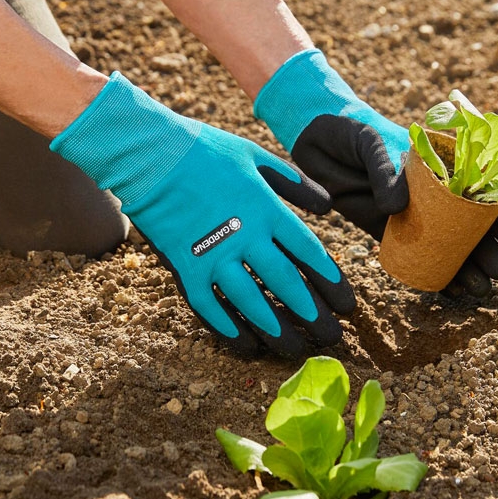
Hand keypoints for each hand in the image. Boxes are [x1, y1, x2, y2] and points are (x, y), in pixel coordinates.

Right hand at [51, 72, 353, 356]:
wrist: (150, 154)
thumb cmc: (205, 150)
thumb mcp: (256, 155)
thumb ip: (294, 182)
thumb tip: (327, 208)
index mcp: (266, 208)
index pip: (308, 252)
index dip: (330, 281)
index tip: (347, 304)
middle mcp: (245, 237)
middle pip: (286, 283)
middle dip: (312, 314)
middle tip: (331, 337)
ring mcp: (213, 255)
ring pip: (251, 302)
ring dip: (275, 329)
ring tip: (295, 349)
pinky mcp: (184, 266)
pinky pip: (208, 306)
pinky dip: (226, 327)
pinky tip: (244, 343)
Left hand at [254, 49, 497, 294]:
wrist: (315, 137)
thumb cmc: (350, 131)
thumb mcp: (371, 143)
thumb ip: (386, 172)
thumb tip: (397, 209)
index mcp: (438, 164)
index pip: (479, 189)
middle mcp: (430, 192)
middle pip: (467, 223)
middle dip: (485, 249)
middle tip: (496, 271)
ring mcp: (408, 212)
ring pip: (445, 243)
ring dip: (464, 267)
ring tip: (477, 290)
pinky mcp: (383, 229)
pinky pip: (413, 254)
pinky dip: (432, 272)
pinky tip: (449, 292)